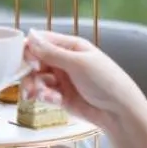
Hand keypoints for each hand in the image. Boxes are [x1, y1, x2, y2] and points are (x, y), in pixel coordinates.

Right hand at [23, 30, 143, 127]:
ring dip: (36, 86)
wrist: (119, 112)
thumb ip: (51, 52)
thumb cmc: (106, 81)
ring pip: (37, 79)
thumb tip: (30, 35)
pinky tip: (54, 100)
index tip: (27, 62)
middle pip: (35, 62)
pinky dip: (45, 97)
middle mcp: (64, 61)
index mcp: (70, 46)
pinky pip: (44, 94)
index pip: (41, 41)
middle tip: (30, 83)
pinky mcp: (61, 97)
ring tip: (40, 95)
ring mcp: (62, 79)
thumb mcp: (77, 63)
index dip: (30, 50)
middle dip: (29, 72)